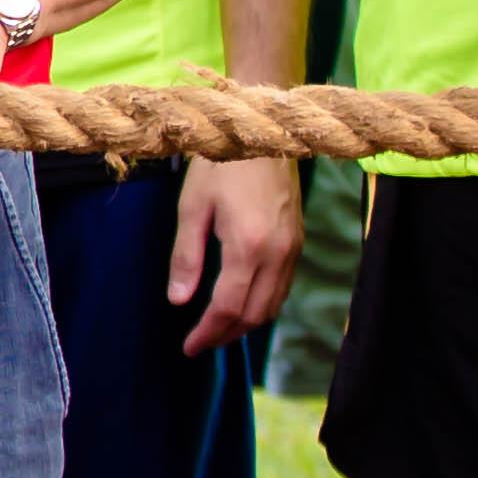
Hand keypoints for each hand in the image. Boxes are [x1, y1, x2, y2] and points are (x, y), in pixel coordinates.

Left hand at [168, 153, 300, 352]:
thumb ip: (186, 257)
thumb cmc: (220, 164)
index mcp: (249, 246)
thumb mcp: (192, 207)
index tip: (188, 347)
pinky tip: (241, 303)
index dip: (207, 333)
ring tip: (216, 330)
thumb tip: (178, 301)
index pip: (228, 307)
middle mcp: (278, 254)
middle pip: (253, 314)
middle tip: (199, 344)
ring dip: (244, 324)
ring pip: (272, 305)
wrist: (261, 130)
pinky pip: (282, 287)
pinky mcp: (299, 241)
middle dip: (225, 335)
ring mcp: (294, 248)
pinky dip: (261, 305)